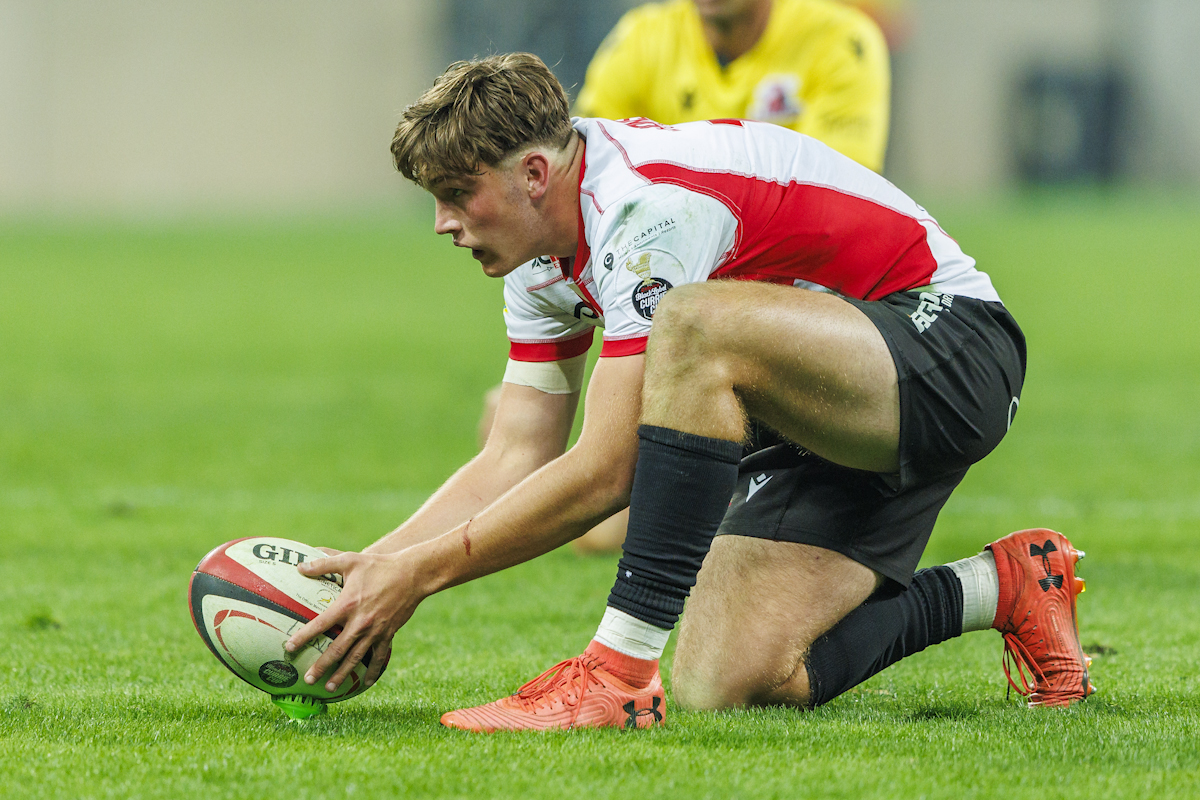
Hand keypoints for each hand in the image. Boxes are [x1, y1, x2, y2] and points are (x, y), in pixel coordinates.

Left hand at [285, 550, 423, 691]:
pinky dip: (372, 671)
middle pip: (336, 649)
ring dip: (342, 674)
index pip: (320, 624)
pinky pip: (379, 657)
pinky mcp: (388, 634)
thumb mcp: (350, 560)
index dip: (303, 637)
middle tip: (308, 678)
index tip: (289, 647)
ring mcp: (375, 631)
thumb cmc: (380, 566)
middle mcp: (360, 622)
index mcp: (347, 605)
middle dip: (321, 666)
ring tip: (329, 688)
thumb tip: (300, 567)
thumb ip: (324, 564)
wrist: (413, 574)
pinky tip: (366, 683)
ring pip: (355, 658)